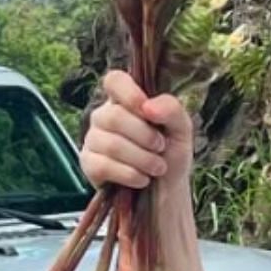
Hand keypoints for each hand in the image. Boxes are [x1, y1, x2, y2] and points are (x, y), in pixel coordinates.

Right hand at [80, 69, 193, 201]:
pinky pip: (104, 166)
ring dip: (143, 159)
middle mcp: (104, 116)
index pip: (114, 80)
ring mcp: (93, 139)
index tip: (148, 111)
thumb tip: (148, 106)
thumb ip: (171, 110)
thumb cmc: (171, 153)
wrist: (167, 191)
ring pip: (111, 144)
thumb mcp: (181, 129)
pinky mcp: (88, 164)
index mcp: (125, 100)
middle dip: (145, 136)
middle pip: (114, 116)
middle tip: (161, 147)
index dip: (129, 93)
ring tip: (158, 167)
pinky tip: (142, 179)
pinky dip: (130, 175)